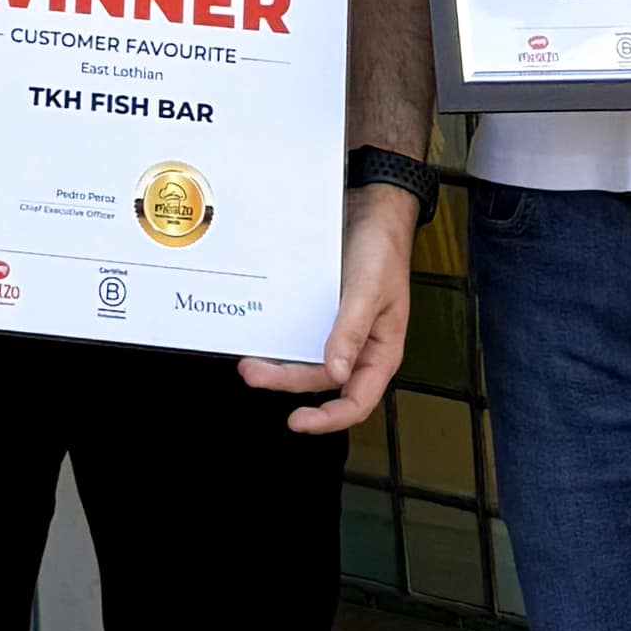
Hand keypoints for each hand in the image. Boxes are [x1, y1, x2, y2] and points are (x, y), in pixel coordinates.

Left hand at [244, 180, 418, 433]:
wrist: (372, 208)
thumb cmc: (383, 249)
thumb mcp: (370, 289)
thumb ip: (352, 331)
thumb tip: (335, 374)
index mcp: (380, 353)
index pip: (357, 402)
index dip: (328, 419)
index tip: (297, 421)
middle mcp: (358, 348)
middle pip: (320, 380)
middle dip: (285, 382)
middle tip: (252, 373)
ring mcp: (339, 331)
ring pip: (306, 360)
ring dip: (278, 364)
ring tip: (248, 360)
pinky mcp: (322, 311)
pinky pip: (300, 334)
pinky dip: (281, 339)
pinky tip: (260, 335)